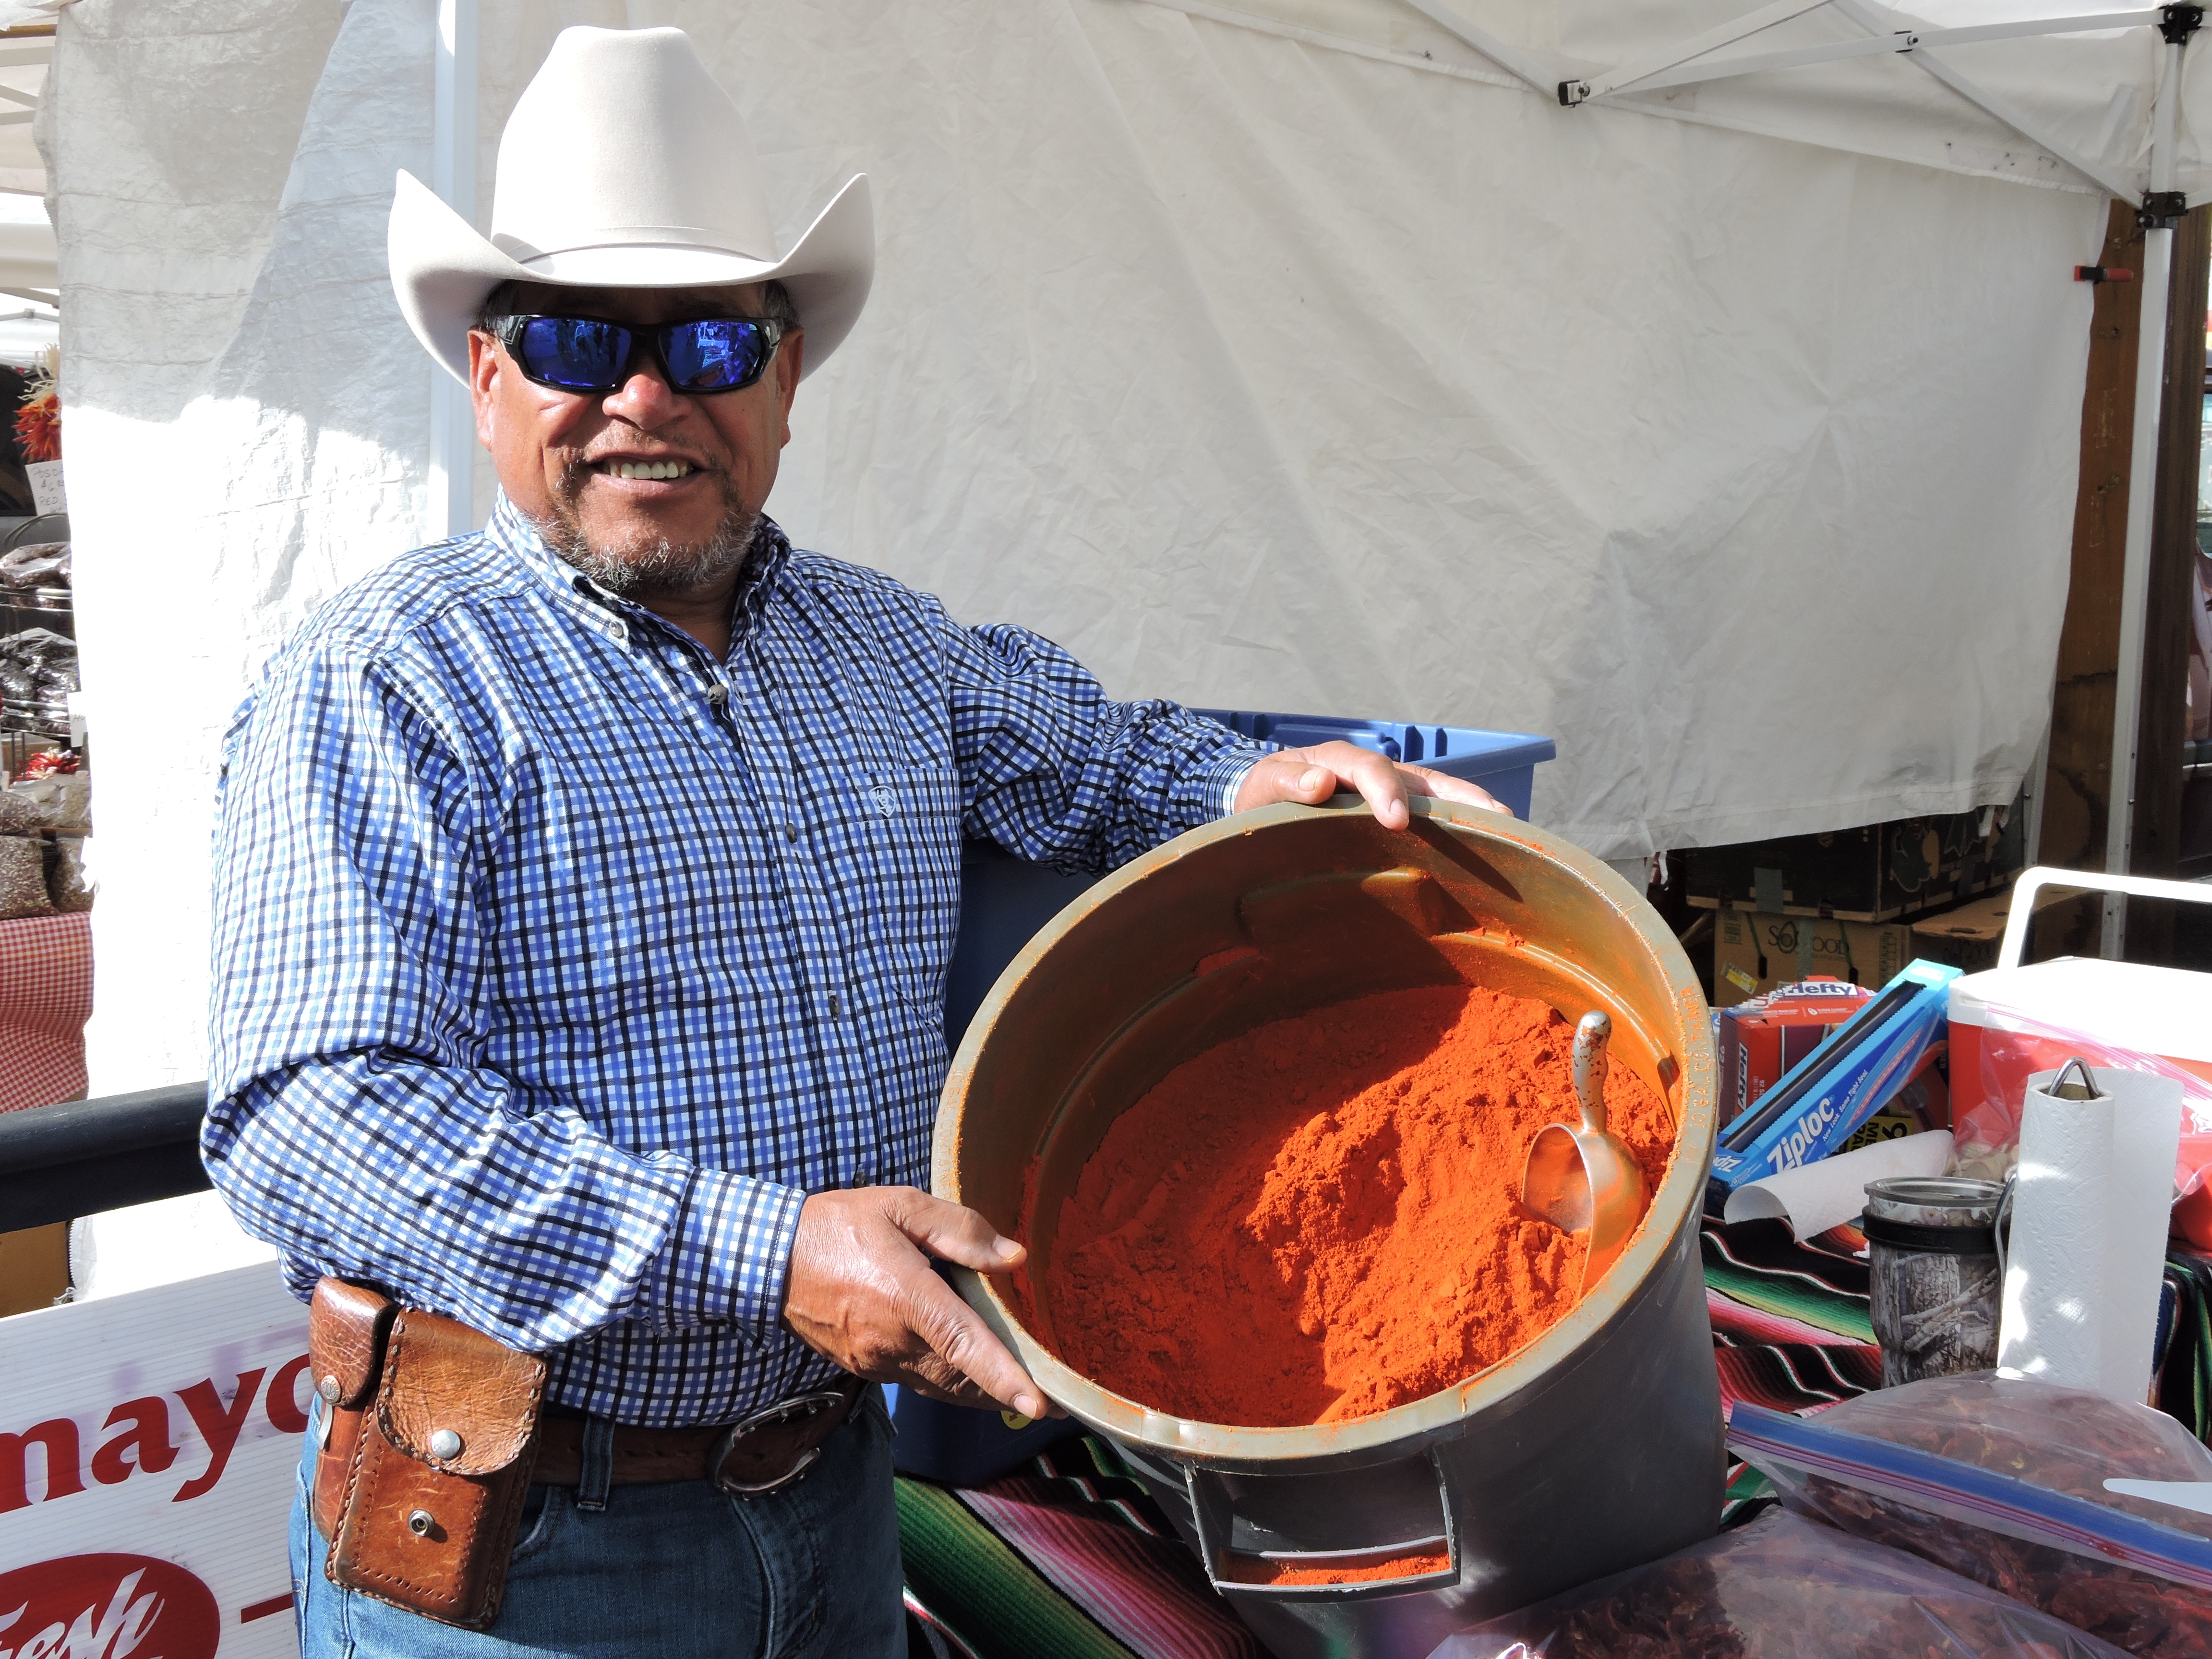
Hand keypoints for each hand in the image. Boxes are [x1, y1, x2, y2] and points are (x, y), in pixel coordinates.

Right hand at [783, 1186, 1049, 1417]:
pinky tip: (967, 1370)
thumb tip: (1013, 1258)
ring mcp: (876, 1361)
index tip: (1038, 1405)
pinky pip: (917, 1381)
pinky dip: (948, 1381)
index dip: (1004, 1377)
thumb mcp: (901, 1207)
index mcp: (907, 1298)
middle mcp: (892, 1341)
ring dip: (979, 1391)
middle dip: (1005, 1390)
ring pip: (942, 1387)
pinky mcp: (865, 1367)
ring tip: (1017, 1390)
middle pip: (963, 1378)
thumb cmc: (840, 1225)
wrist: (770, 1257)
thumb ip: (960, 1230)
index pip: (965, 1345)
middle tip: (1048, 1395)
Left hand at [1232, 740, 1509, 828]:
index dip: (1385, 791)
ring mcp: (1393, 791)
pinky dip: (1462, 826)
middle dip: (1461, 797)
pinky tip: (1487, 846)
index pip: (1371, 769)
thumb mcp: (1265, 785)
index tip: (1395, 822)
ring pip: (1439, 797)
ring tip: (1510, 829)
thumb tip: (1319, 783)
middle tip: (1496, 819)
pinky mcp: (1399, 812)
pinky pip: (1434, 816)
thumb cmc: (1264, 793)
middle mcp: (1376, 773)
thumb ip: (1287, 783)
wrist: (1265, 796)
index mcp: (1341, 760)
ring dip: (1474, 810)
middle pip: (1425, 779)